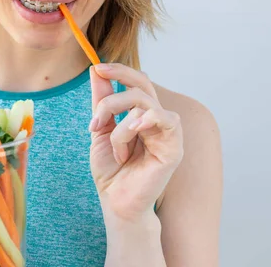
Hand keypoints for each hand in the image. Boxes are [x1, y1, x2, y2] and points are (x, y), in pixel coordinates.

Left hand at [89, 63, 183, 222]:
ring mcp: (167, 132)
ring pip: (144, 103)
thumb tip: (95, 71)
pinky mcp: (174, 147)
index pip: (138, 81)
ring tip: (115, 149)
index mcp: (141, 114)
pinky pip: (164, 119)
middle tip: (96, 114)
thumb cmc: (110, 170)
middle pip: (143, 84)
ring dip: (120, 124)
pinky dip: (142, 123)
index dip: (119, 71)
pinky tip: (132, 137)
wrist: (115, 201)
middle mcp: (156, 120)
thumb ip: (101, 102)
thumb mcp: (100, 130)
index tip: (97, 69)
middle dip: (114, 94)